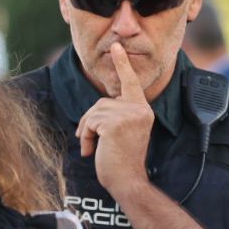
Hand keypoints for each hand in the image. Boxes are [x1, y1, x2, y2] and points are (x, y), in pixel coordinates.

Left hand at [74, 43, 153, 194]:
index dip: (122, 64)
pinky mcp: (115, 122)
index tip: (116, 46)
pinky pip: (90, 121)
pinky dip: (85, 136)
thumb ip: (116, 116)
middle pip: (102, 102)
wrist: (128, 181)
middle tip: (90, 143)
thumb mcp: (123, 133)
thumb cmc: (122, 162)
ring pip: (94, 111)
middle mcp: (139, 109)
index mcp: (143, 110)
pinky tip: (91, 150)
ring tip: (92, 148)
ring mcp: (128, 114)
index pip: (131, 83)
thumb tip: (96, 112)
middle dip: (91, 121)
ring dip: (87, 131)